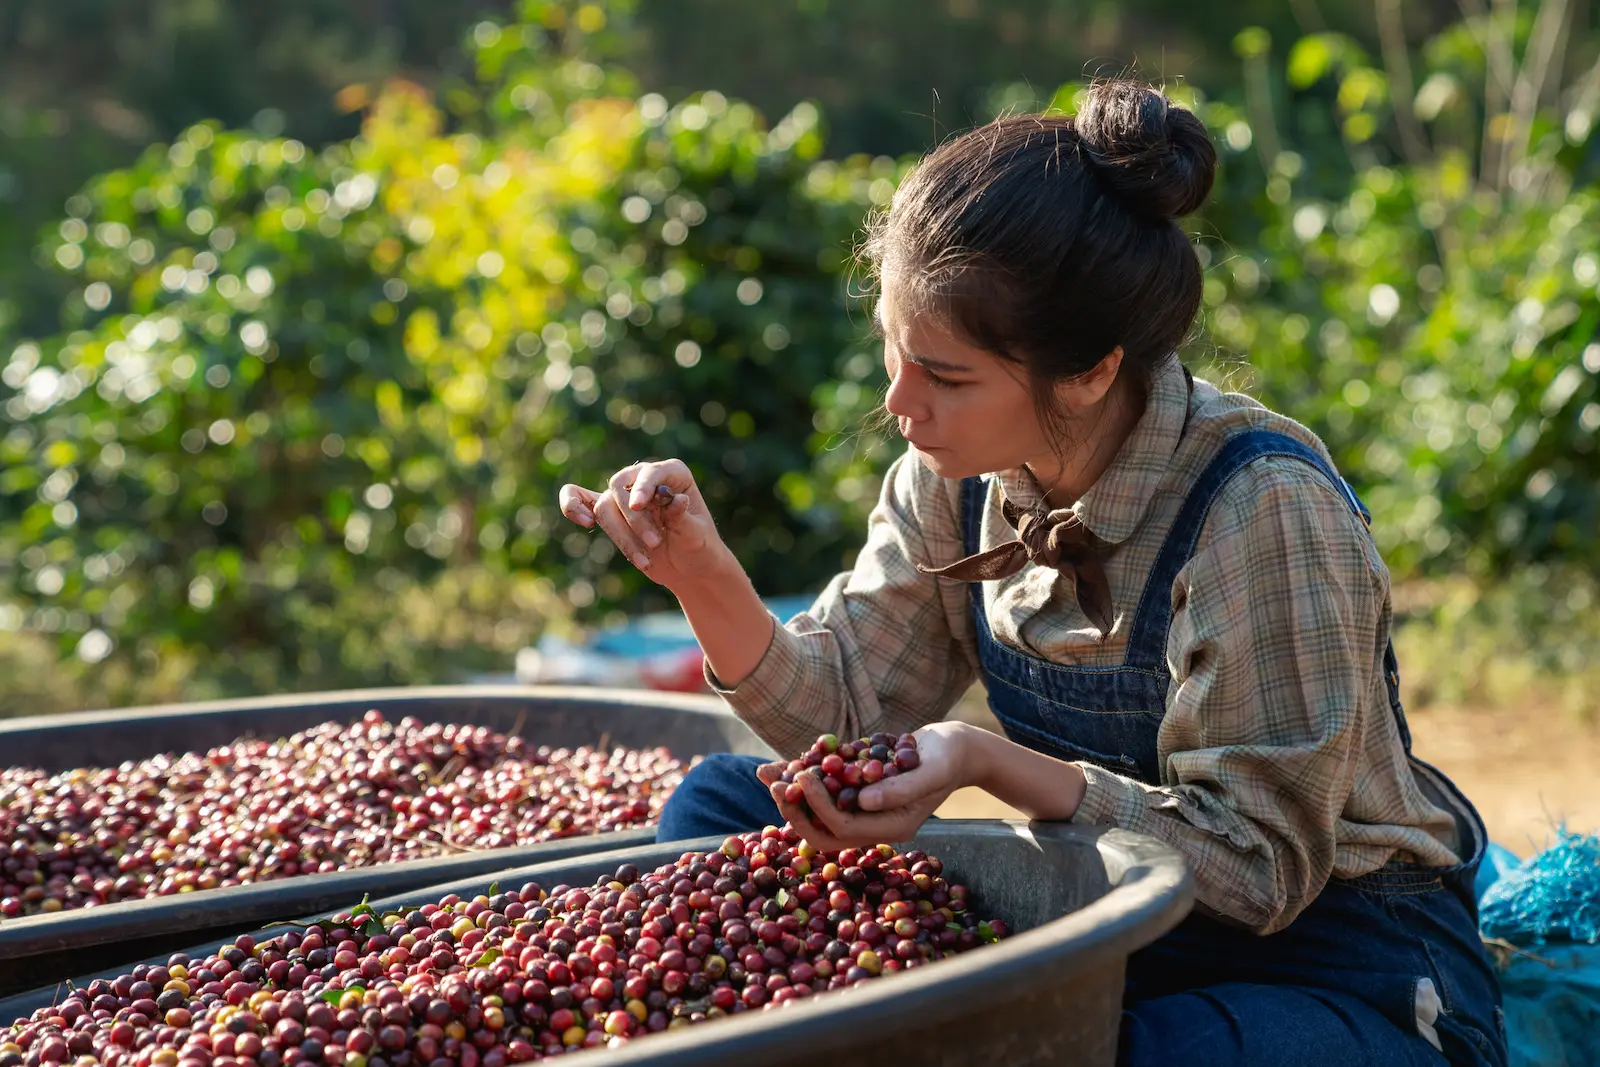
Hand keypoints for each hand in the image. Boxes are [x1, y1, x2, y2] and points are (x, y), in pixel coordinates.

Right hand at [558, 459, 728, 591]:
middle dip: (633, 519)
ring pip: (604, 506)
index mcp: (673, 474)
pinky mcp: (610, 513)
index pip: (651, 472)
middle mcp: (645, 479)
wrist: (689, 567)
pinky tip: (582, 521)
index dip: (643, 486)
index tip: (639, 505)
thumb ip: (683, 518)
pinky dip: (571, 505)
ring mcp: (625, 495)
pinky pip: (579, 499)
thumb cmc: (698, 546)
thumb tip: (676, 499)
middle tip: (655, 543)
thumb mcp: (697, 535)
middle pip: (621, 488)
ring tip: (645, 561)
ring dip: (621, 536)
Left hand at [756, 722, 976, 851]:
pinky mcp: (856, 788)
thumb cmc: (949, 756)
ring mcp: (864, 807)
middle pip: (823, 831)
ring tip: (764, 772)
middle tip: (776, 784)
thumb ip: (900, 789)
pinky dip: (800, 777)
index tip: (803, 776)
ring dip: (790, 794)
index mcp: (894, 826)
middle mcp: (874, 822)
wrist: (957, 747)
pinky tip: (778, 764)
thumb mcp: (933, 770)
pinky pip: (823, 790)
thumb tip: (862, 801)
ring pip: (817, 812)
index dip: (819, 806)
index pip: (845, 826)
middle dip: (795, 810)